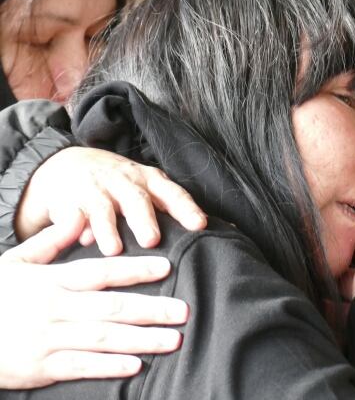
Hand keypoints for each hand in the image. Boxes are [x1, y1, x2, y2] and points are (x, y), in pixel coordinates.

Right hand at [0, 214, 188, 388]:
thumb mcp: (15, 263)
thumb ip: (51, 241)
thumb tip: (80, 215)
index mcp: (50, 281)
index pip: (100, 272)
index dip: (135, 269)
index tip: (166, 267)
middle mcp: (53, 309)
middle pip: (110, 307)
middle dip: (151, 309)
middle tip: (184, 310)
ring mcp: (47, 339)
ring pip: (102, 338)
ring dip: (140, 339)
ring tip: (173, 339)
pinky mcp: (40, 368)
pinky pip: (80, 366)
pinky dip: (108, 366)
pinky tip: (136, 364)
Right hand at [16, 146, 207, 254]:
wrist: (66, 165)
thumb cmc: (119, 185)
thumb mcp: (149, 190)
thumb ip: (177, 211)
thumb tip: (229, 231)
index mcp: (151, 181)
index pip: (173, 193)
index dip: (186, 208)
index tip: (199, 225)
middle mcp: (126, 182)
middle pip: (138, 200)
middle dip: (145, 220)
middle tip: (151, 241)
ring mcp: (97, 189)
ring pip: (104, 208)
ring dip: (108, 228)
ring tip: (113, 249)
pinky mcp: (71, 199)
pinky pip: (73, 215)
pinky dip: (76, 228)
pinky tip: (79, 242)